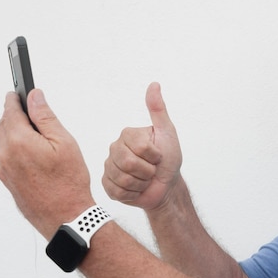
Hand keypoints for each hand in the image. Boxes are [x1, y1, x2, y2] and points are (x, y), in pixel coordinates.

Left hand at [0, 89, 93, 238]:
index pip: (10, 111)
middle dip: (15, 115)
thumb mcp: (64, 142)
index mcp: (18, 141)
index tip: (17, 93)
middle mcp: (5, 155)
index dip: (15, 99)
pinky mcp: (7, 181)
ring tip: (38, 136)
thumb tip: (35, 97)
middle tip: (29, 111)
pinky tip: (35, 154)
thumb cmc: (68, 182)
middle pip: (4, 125)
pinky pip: (7, 157)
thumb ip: (46, 117)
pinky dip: (16, 149)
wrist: (65, 216)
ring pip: (5, 142)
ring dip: (16, 133)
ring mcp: (4, 170)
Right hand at [102, 82, 182, 210]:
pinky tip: (137, 189)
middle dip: (147, 171)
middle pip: (127, 163)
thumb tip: (154, 84)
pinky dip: (133, 194)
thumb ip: (158, 110)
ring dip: (141, 183)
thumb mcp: (167, 132)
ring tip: (145, 179)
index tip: (159, 156)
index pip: (139, 147)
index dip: (154, 156)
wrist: (167, 186)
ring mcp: (109, 167)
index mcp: (127, 135)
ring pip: (122, 179)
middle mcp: (114, 148)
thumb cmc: (169, 159)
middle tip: (152, 169)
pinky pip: (117, 191)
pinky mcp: (107, 186)